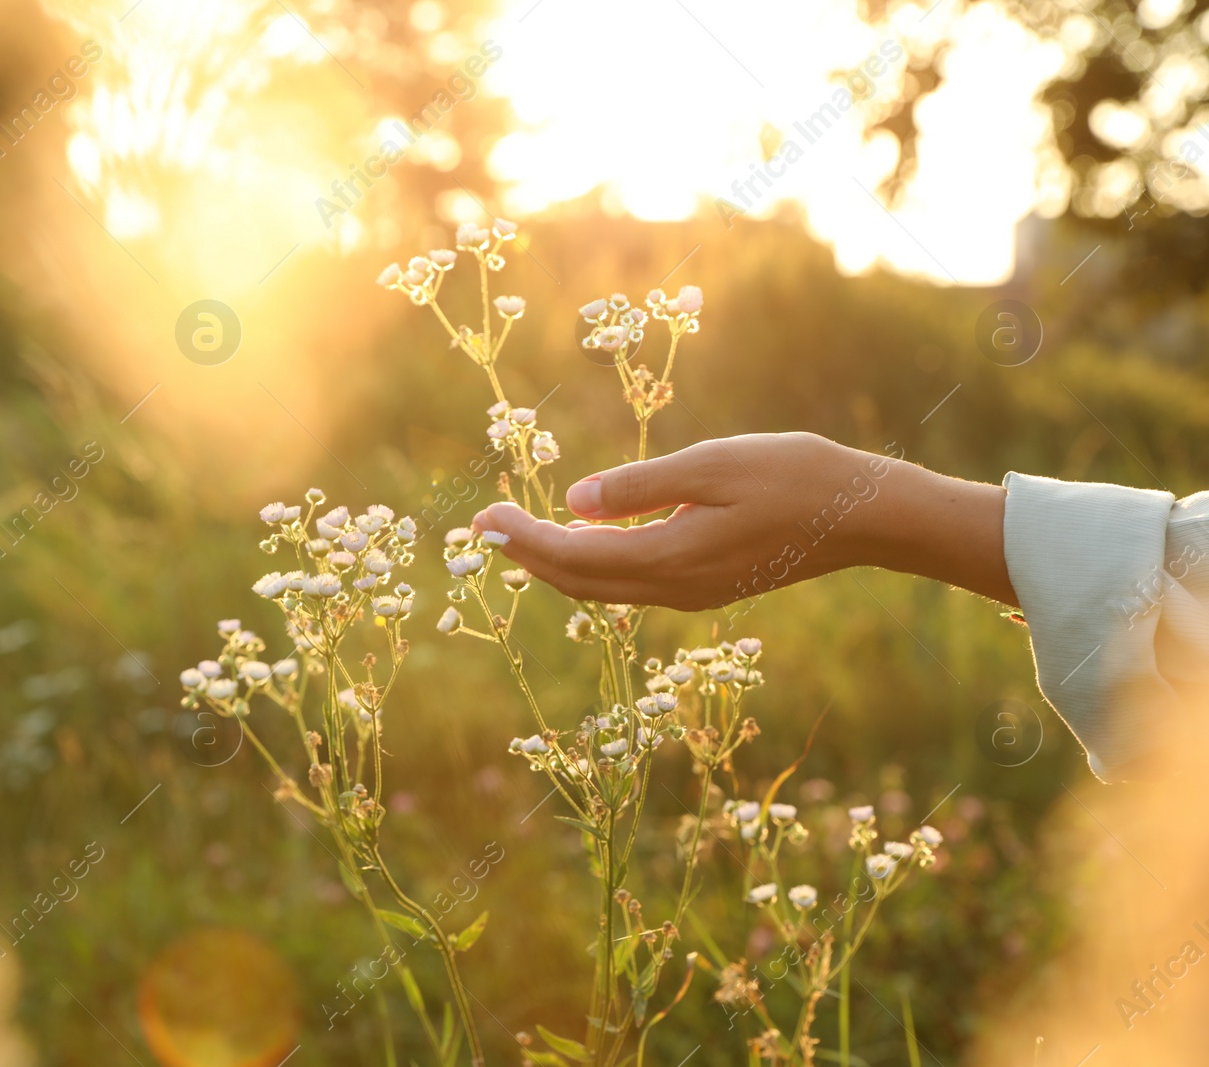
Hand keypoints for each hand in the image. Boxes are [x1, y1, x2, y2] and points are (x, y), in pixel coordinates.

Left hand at [472, 432, 1016, 610]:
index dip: (523, 540)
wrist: (866, 516)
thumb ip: (642, 487)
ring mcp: (692, 592)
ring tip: (516, 533)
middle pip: (579, 583)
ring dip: (555, 564)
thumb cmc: (796, 475)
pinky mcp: (707, 585)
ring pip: (604, 588)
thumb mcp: (713, 465)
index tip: (484, 516)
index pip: (574, 558)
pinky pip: (632, 583)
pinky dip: (592, 565)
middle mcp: (675, 588)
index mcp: (672, 558)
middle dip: (526, 556)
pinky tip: (579, 542)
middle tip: (484, 525)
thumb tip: (574, 501)